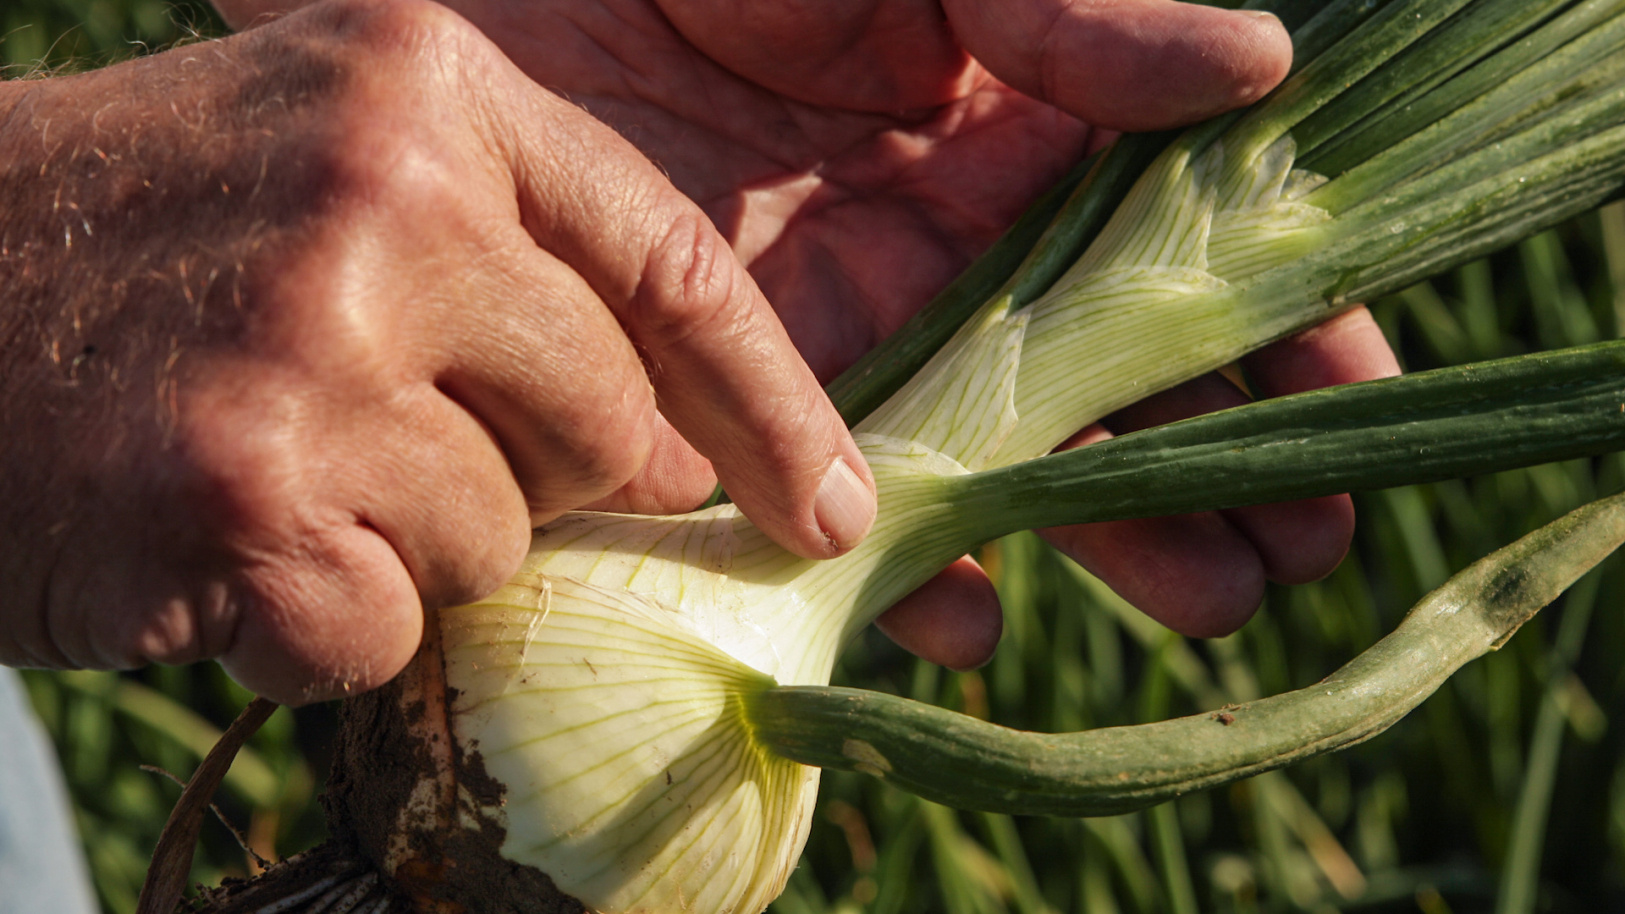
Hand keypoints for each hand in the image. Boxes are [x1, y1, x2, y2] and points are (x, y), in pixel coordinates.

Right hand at [0, 0, 876, 703]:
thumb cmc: (128, 248)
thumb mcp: (329, 171)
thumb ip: (517, 276)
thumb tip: (689, 447)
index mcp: (425, 84)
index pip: (678, 263)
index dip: (777, 404)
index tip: (833, 509)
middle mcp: (384, 188)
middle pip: (610, 425)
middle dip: (536, 478)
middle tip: (385, 446)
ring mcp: (310, 337)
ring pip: (501, 540)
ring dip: (402, 545)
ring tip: (261, 467)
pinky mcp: (241, 491)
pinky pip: (385, 629)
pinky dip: (311, 622)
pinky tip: (207, 542)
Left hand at [382, 0, 1390, 662]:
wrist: (485, 5)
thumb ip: (1061, 13)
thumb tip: (1261, 65)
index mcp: (1008, 139)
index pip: (1175, 239)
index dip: (1275, 313)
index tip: (1353, 388)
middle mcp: (949, 256)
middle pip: (1115, 376)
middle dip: (1218, 457)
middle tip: (1304, 546)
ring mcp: (854, 343)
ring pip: (1007, 462)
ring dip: (1108, 532)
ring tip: (1214, 598)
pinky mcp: (741, 412)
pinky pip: (836, 513)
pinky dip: (898, 574)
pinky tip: (965, 618)